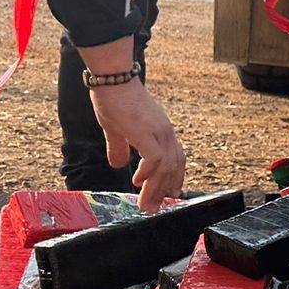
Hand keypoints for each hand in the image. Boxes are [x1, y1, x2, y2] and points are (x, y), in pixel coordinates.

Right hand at [89, 80, 185, 212]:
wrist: (112, 79)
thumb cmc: (113, 101)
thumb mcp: (116, 130)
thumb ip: (120, 147)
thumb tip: (117, 164)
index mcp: (162, 132)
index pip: (176, 159)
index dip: (173, 179)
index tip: (168, 196)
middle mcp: (165, 133)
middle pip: (174, 167)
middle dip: (164, 190)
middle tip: (153, 209)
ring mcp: (158, 132)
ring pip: (165, 167)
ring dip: (155, 189)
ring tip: (145, 205)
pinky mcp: (146, 132)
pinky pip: (154, 158)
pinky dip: (149, 173)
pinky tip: (138, 183)